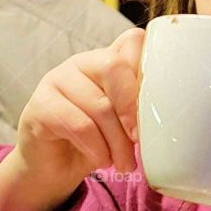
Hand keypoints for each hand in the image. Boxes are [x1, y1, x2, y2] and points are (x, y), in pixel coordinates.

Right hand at [0, 29, 144, 210]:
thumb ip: (139, 108)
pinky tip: (102, 160)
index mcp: (107, 60)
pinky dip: (96, 147)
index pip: (133, 42)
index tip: (157, 107)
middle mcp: (81, 63)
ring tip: (124, 164)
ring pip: (99, 105)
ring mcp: (57, 80)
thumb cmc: (96, 141)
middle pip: (114, 66)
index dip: (148, 69)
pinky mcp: (39, 106)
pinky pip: (78, 124)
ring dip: (116, 142)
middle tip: (139, 140)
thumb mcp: (123, 123)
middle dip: (132, 108)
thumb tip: (170, 116)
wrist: (53, 168)